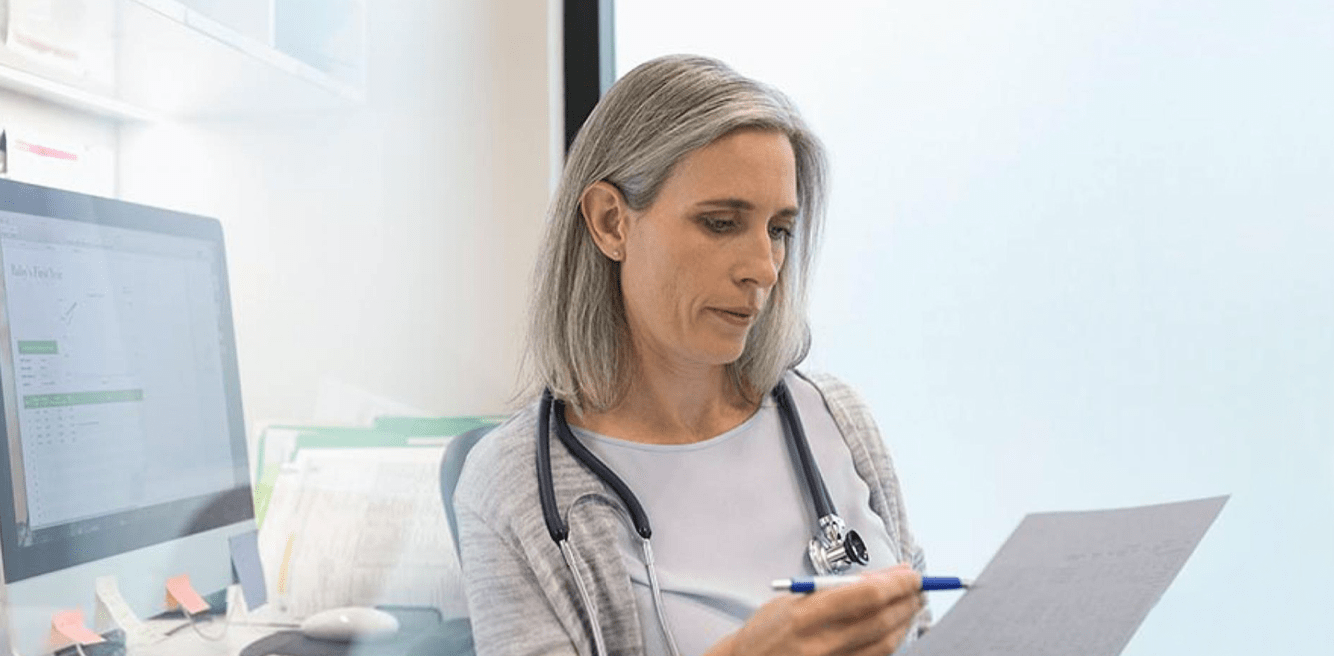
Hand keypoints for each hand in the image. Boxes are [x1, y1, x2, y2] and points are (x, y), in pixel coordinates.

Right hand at [710, 564, 922, 655]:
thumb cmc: (767, 632)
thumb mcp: (795, 599)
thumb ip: (838, 588)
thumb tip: (883, 576)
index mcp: (804, 616)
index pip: (864, 597)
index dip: (896, 584)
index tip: (911, 574)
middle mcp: (819, 644)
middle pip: (880, 620)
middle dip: (906, 600)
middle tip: (919, 587)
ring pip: (885, 643)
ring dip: (905, 621)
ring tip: (912, 604)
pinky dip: (892, 641)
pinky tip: (895, 628)